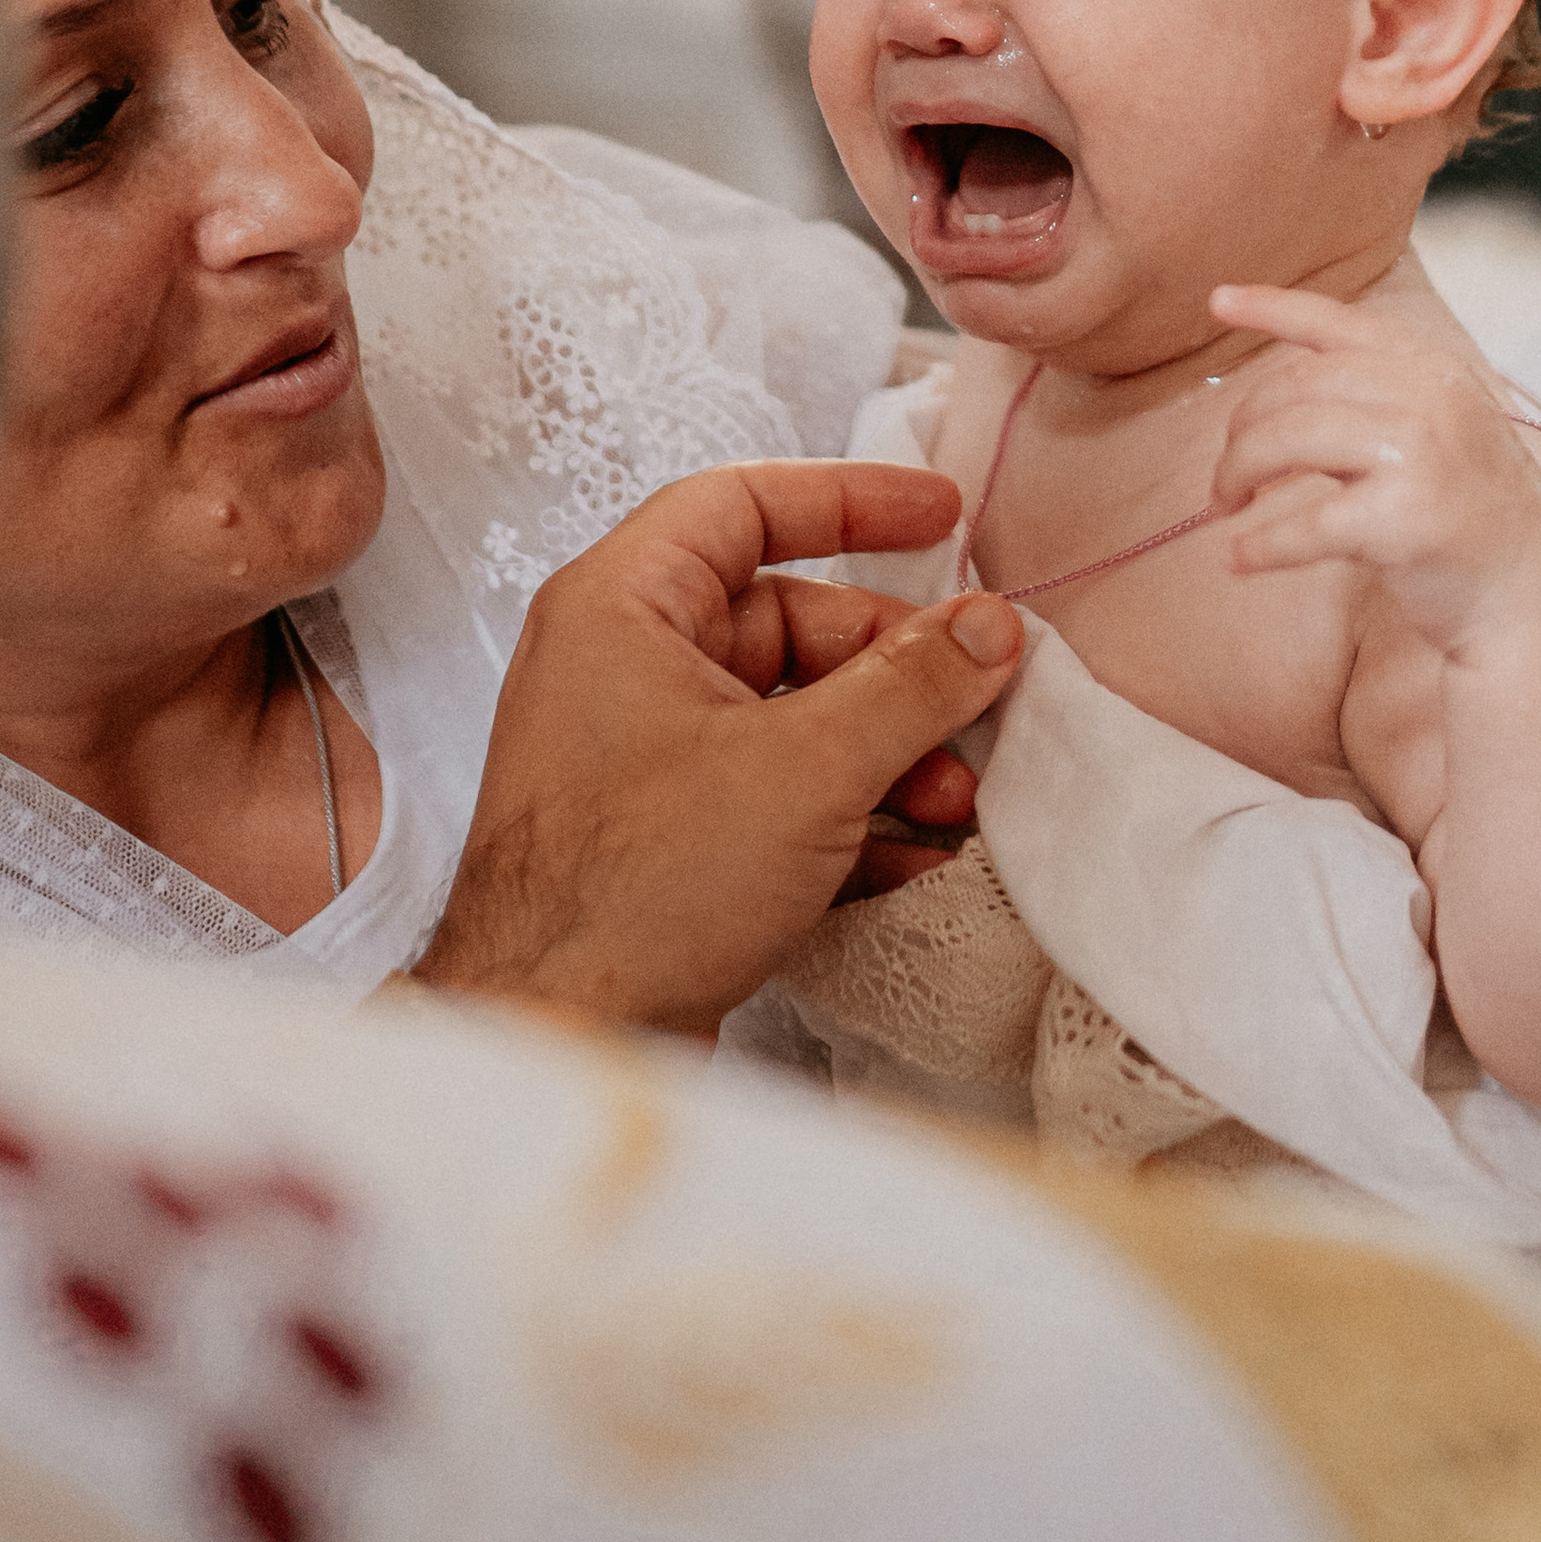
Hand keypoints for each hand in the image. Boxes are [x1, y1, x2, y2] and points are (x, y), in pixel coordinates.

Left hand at [412, 462, 1023, 1035]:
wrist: (553, 1040)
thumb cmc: (632, 891)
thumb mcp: (805, 768)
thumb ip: (909, 685)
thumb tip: (987, 626)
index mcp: (623, 609)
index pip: (742, 506)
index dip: (850, 501)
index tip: (943, 514)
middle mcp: (624, 670)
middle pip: (791, 623)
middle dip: (894, 674)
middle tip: (972, 712)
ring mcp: (644, 759)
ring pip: (793, 718)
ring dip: (886, 755)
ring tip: (953, 805)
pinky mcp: (668, 839)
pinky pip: (776, 794)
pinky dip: (848, 815)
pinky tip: (916, 856)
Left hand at [1206, 283, 1540, 662]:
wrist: (1534, 591)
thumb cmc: (1468, 516)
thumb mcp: (1430, 434)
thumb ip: (1369, 406)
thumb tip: (1271, 402)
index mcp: (1433, 369)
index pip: (1339, 323)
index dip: (1272, 307)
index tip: (1218, 300)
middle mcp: (1430, 397)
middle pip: (1295, 389)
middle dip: (1241, 432)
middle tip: (1223, 479)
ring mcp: (1422, 454)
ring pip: (1288, 443)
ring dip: (1238, 477)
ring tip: (1224, 508)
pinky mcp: (1407, 518)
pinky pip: (1306, 525)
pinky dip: (1261, 546)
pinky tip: (1238, 560)